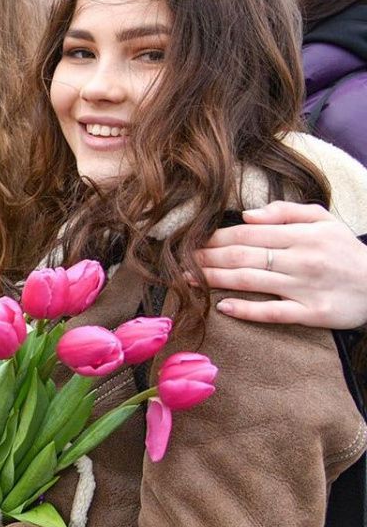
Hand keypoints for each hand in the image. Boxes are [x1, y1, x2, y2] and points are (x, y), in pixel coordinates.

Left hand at [197, 201, 366, 328]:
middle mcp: (301, 260)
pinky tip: (222, 306)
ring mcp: (306, 288)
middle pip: (243, 256)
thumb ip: (285, 212)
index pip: (247, 234)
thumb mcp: (323, 220)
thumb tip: (246, 215)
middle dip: (207, 257)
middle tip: (179, 260)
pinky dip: (247, 310)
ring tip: (188, 280)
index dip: (214, 237)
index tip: (191, 240)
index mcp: (301, 235)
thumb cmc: (346, 251)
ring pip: (252, 282)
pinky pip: (274, 312)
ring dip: (215, 280)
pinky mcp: (313, 314)